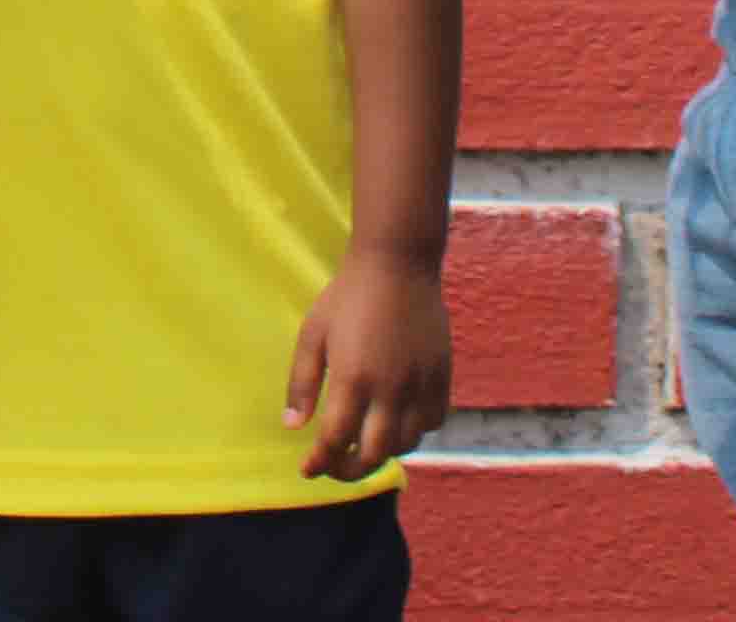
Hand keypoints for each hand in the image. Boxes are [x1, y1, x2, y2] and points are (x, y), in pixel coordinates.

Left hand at [284, 235, 454, 481]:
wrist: (397, 264)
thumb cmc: (347, 297)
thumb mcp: (312, 334)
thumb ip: (301, 383)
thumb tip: (294, 427)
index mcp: (353, 377)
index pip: (336, 440)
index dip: (320, 462)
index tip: (307, 469)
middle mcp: (390, 388)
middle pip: (374, 454)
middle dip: (349, 470)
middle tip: (334, 466)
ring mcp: (420, 384)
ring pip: (405, 444)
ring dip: (381, 453)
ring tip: (362, 446)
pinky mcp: (441, 376)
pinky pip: (431, 422)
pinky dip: (413, 433)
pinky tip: (396, 424)